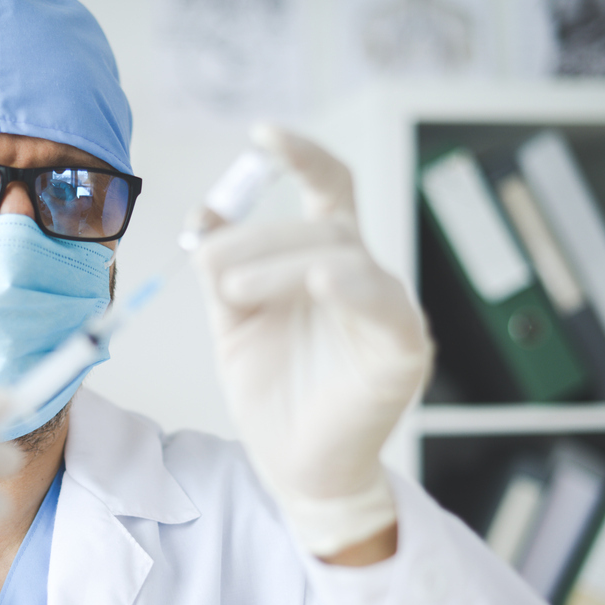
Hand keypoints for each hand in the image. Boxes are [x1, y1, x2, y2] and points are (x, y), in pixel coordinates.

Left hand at [191, 125, 431, 558]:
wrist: (293, 468)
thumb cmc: (272, 394)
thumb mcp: (233, 322)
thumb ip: (220, 267)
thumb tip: (201, 214)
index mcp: (323, 264)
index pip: (327, 191)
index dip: (301, 156)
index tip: (262, 135)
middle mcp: (360, 278)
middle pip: (320, 225)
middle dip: (258, 238)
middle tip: (210, 265)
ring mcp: (386, 311)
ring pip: (341, 255)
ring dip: (281, 263)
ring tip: (233, 291)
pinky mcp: (402, 350)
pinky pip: (383, 305)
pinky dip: (351, 285)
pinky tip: (320, 280)